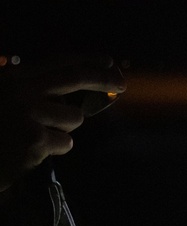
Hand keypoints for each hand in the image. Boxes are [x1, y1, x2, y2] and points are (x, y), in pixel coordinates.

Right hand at [0, 55, 125, 191]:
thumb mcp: (10, 98)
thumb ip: (38, 91)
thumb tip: (81, 95)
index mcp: (13, 76)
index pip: (58, 60)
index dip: (88, 60)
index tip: (110, 62)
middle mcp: (20, 89)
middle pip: (74, 76)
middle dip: (103, 79)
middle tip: (122, 84)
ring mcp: (27, 113)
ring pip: (73, 118)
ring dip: (63, 129)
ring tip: (37, 135)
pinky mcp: (35, 139)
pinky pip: (65, 143)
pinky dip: (55, 149)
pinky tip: (31, 150)